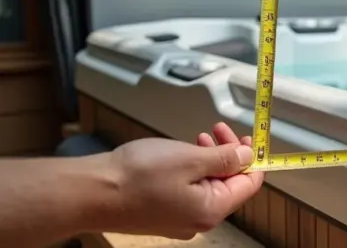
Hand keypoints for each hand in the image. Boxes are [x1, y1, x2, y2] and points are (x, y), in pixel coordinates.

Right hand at [107, 123, 264, 238]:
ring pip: (208, 184)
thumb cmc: (137, 176)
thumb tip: (248, 156)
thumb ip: (225, 158)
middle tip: (220, 129)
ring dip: (210, 158)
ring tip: (202, 136)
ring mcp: (179, 218)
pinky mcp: (162, 212)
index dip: (252, 159)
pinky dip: (192, 168)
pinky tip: (183, 152)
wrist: (91, 192)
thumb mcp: (191, 158)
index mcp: (211, 209)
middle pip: (229, 184)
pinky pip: (189, 189)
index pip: (249, 185)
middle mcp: (198, 220)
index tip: (248, 137)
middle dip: (229, 154)